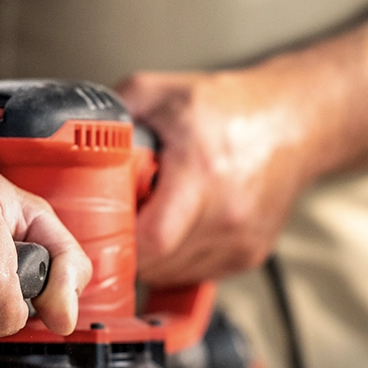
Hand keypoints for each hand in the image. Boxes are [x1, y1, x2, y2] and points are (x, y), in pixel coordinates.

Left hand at [116, 69, 316, 285]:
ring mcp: (241, 241)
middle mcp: (226, 214)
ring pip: (175, 274)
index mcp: (202, 173)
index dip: (119, 244)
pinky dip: (179, 257)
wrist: (295, 122)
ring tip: (156, 216)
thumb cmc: (233, 108)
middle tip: (122, 221)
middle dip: (130, 248)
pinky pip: (197, 273)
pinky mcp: (249, 256)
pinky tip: (182, 224)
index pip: (151, 240)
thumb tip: (72, 130)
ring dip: (154, 256)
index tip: (102, 230)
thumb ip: (116, 111)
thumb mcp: (164, 93)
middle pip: (158, 264)